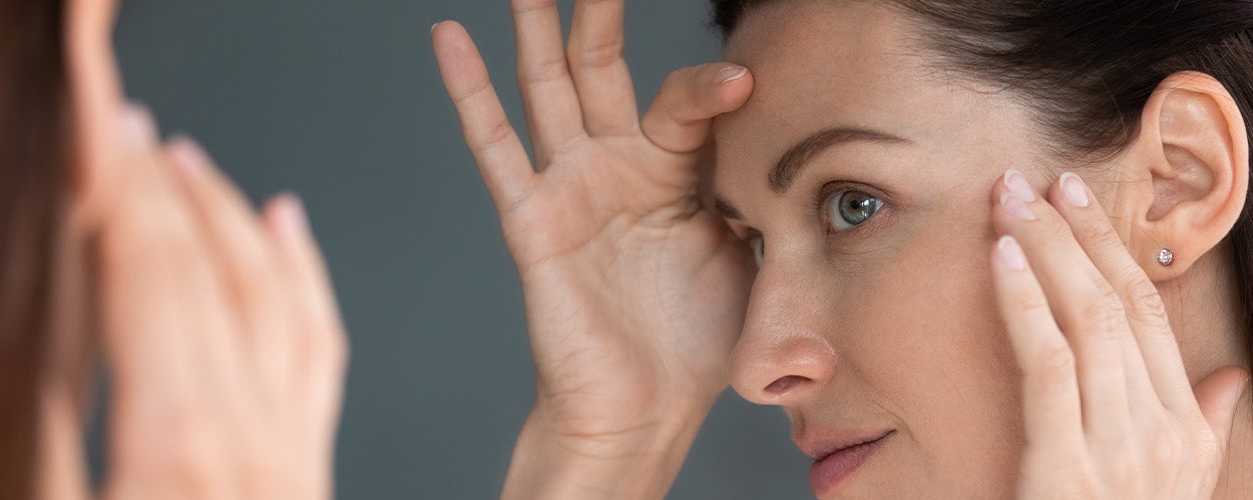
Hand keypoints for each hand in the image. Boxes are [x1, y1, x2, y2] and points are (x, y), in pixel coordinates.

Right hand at [81, 106, 346, 499]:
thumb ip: (47, 433)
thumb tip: (23, 336)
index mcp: (176, 438)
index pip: (150, 278)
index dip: (126, 196)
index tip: (104, 137)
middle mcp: (248, 434)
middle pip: (209, 277)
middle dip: (171, 195)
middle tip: (136, 136)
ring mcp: (290, 455)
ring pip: (276, 303)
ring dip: (234, 224)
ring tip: (199, 171)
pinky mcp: (309, 476)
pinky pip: (321, 357)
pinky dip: (305, 283)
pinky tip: (290, 237)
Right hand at [429, 0, 754, 495]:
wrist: (646, 408)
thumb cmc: (696, 341)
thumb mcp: (754, 256)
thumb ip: (763, 199)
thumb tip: (802, 160)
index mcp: (675, 170)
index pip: (687, 100)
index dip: (713, 88)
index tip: (748, 82)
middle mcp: (617, 165)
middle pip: (602, 65)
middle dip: (599, 9)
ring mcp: (570, 185)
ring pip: (547, 86)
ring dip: (536, 26)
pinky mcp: (532, 218)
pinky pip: (495, 147)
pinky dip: (469, 90)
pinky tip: (450, 38)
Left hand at [987, 170, 1249, 497]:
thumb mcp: (1175, 492)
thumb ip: (1205, 434)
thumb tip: (1232, 380)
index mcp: (1187, 435)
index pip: (1151, 316)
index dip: (1113, 249)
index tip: (1078, 200)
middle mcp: (1162, 437)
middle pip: (1120, 304)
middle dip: (1076, 232)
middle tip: (1036, 177)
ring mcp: (1119, 453)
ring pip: (1086, 319)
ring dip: (1045, 247)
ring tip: (1009, 198)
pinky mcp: (1067, 468)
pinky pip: (1047, 363)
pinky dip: (1023, 300)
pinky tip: (1002, 257)